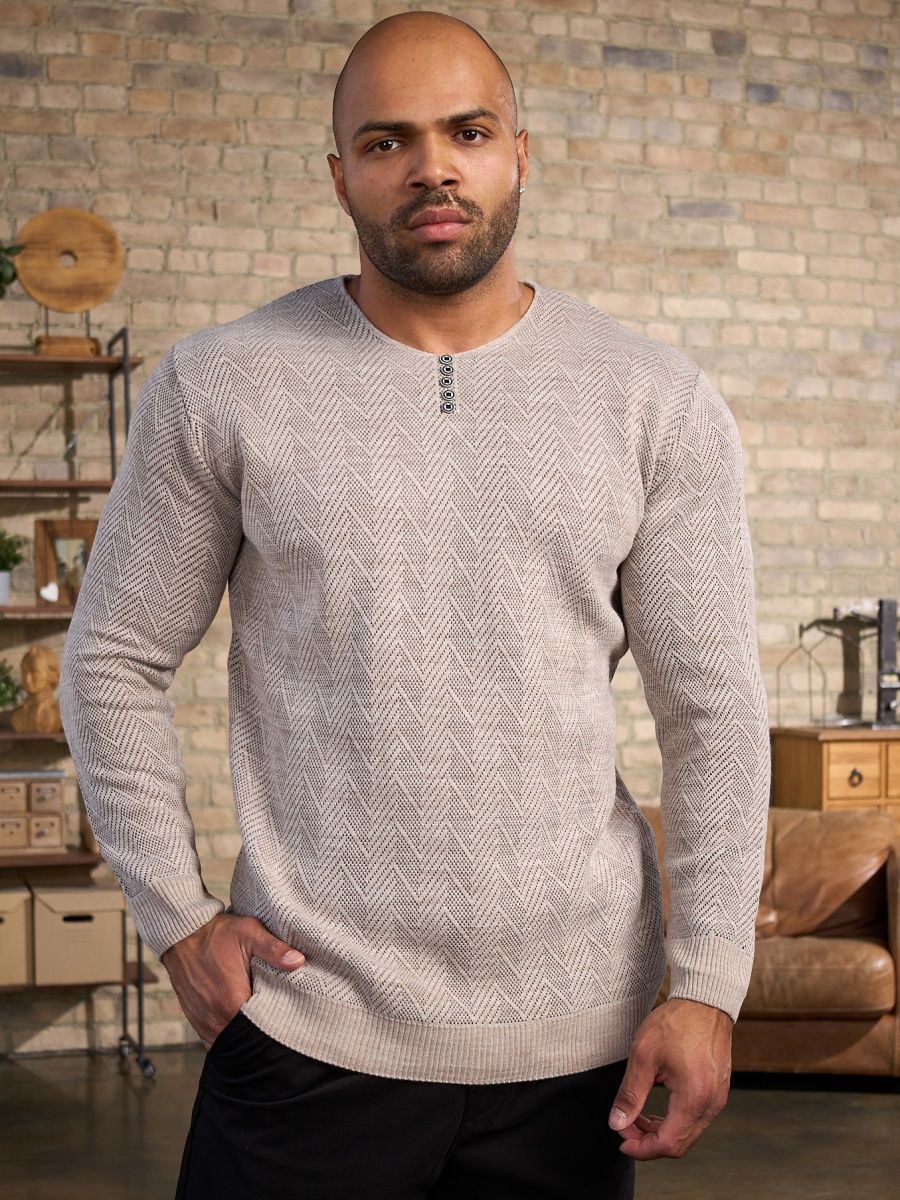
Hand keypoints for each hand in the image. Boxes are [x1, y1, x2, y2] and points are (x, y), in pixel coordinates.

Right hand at [160, 913, 305, 1049]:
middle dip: (261, 1033)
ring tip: (259, 1022)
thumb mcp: (249, 933)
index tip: (288, 1018)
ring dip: (243, 1035)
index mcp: (230, 1001)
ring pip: (228, 1042)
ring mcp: (202, 1021)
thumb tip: (297, 961)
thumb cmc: (216, 933)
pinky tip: (240, 1022)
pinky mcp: (195, 1020)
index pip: (259, 1029)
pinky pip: (213, 1038)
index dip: (275, 1025)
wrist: (182, 933)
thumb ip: (274, 949)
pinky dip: (228, 1033)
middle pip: (244, 1040)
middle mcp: (214, 1018)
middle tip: (277, 1021)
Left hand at [607, 996, 732, 1159]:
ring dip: (660, 1131)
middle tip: (625, 1127)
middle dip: (649, 1142)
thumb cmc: (677, 1022)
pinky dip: (674, 1120)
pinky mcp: (717, 1091)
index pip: (668, 1144)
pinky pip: (695, 1119)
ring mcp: (717, 1098)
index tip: (621, 1139)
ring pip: (688, 1133)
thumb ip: (630, 1093)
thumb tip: (618, 1122)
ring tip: (637, 1116)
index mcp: (694, 1098)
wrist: (705, 1000)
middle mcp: (711, 1104)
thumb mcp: (643, 1055)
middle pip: (679, 1144)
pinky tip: (657, 1107)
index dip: (641, 1148)